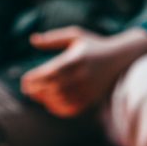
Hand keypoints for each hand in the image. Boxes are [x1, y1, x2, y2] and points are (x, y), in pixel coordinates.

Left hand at [21, 27, 146, 117]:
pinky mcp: (92, 98)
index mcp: (77, 59)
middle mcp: (83, 75)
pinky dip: (59, 109)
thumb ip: (53, 39)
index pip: (52, 72)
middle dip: (37, 90)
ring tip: (36, 96)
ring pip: (62, 100)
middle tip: (26, 90)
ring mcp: (89, 88)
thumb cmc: (94, 45)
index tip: (24, 80)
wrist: (122, 58)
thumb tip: (32, 40)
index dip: (36, 78)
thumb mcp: (75, 36)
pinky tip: (49, 104)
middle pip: (55, 87)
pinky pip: (73, 108)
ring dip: (46, 100)